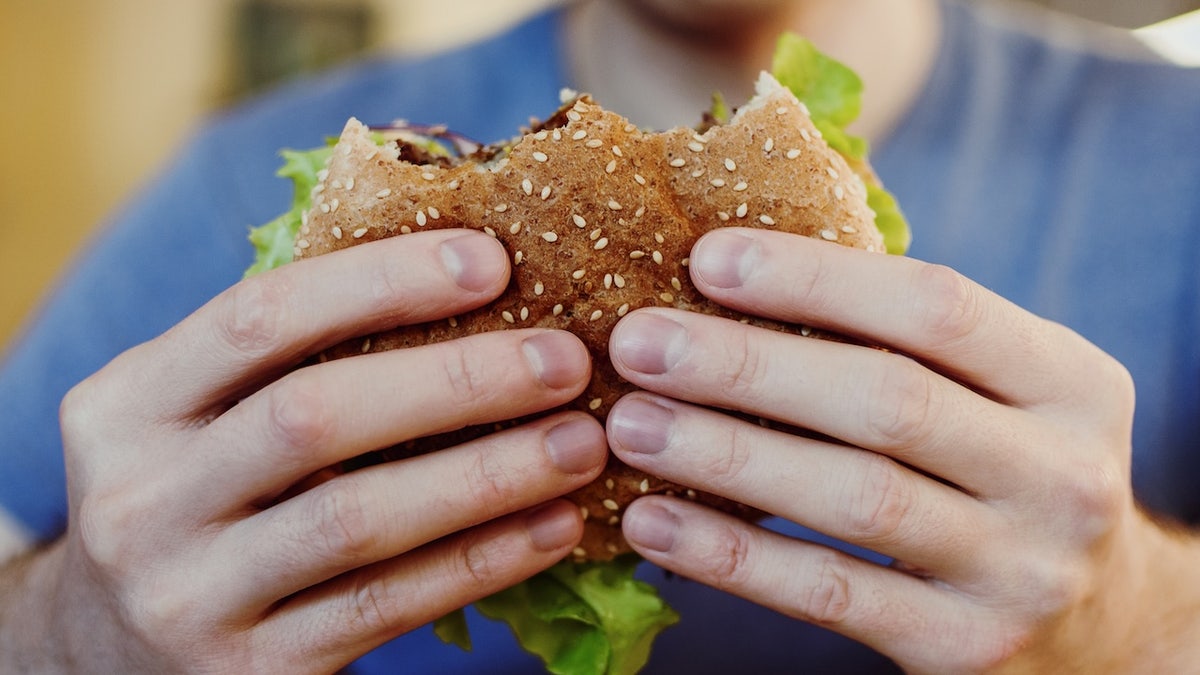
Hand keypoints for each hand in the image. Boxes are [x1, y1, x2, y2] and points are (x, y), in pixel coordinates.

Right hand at [11, 230, 605, 671]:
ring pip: (357, 520)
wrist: (109, 661)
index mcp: (125, 406)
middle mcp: (137, 500)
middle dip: (455, 380)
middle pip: (312, 417)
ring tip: (582, 443)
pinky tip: (552, 527)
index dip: (379, 281)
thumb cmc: (197, 500)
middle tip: (565, 359)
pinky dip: (479, 561)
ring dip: (487, 474)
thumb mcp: (197, 418)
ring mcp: (188, 596)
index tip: (491, 260)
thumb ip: (284, 356)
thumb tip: (460, 271)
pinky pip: (386, 607)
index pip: (257, 319)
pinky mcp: (249, 673)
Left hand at [605, 228, 1197, 671]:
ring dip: (725, 455)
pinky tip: (653, 523)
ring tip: (629, 423)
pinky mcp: (963, 648)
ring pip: (853, 498)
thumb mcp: (1003, 394)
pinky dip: (731, 557)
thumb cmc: (1008, 472)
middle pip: (886, 401)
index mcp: (1071, 381)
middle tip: (639, 342)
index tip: (707, 259)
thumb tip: (740, 271)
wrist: (1106, 626)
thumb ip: (909, 340)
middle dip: (747, 366)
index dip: (814, 278)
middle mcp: (1061, 473)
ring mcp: (1019, 569)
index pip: (936, 307)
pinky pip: (828, 593)